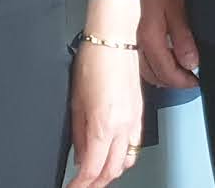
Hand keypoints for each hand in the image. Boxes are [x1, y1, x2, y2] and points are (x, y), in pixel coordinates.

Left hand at [69, 34, 144, 186]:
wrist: (114, 41)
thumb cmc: (93, 63)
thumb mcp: (76, 103)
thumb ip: (79, 134)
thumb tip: (80, 157)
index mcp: (103, 125)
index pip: (92, 170)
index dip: (80, 185)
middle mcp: (123, 127)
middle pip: (112, 171)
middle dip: (96, 184)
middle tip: (82, 186)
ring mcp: (134, 121)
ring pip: (127, 161)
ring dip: (112, 172)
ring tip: (96, 174)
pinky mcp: (139, 114)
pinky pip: (134, 145)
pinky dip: (123, 156)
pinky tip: (113, 154)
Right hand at [137, 0, 200, 87]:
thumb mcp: (178, 10)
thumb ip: (183, 39)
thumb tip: (191, 64)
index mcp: (150, 40)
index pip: (167, 73)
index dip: (183, 82)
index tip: (197, 82)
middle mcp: (139, 46)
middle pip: (155, 77)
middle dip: (174, 83)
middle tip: (191, 80)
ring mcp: (135, 43)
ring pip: (147, 72)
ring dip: (164, 78)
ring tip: (181, 74)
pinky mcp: (135, 39)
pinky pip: (144, 63)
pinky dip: (157, 69)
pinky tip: (167, 64)